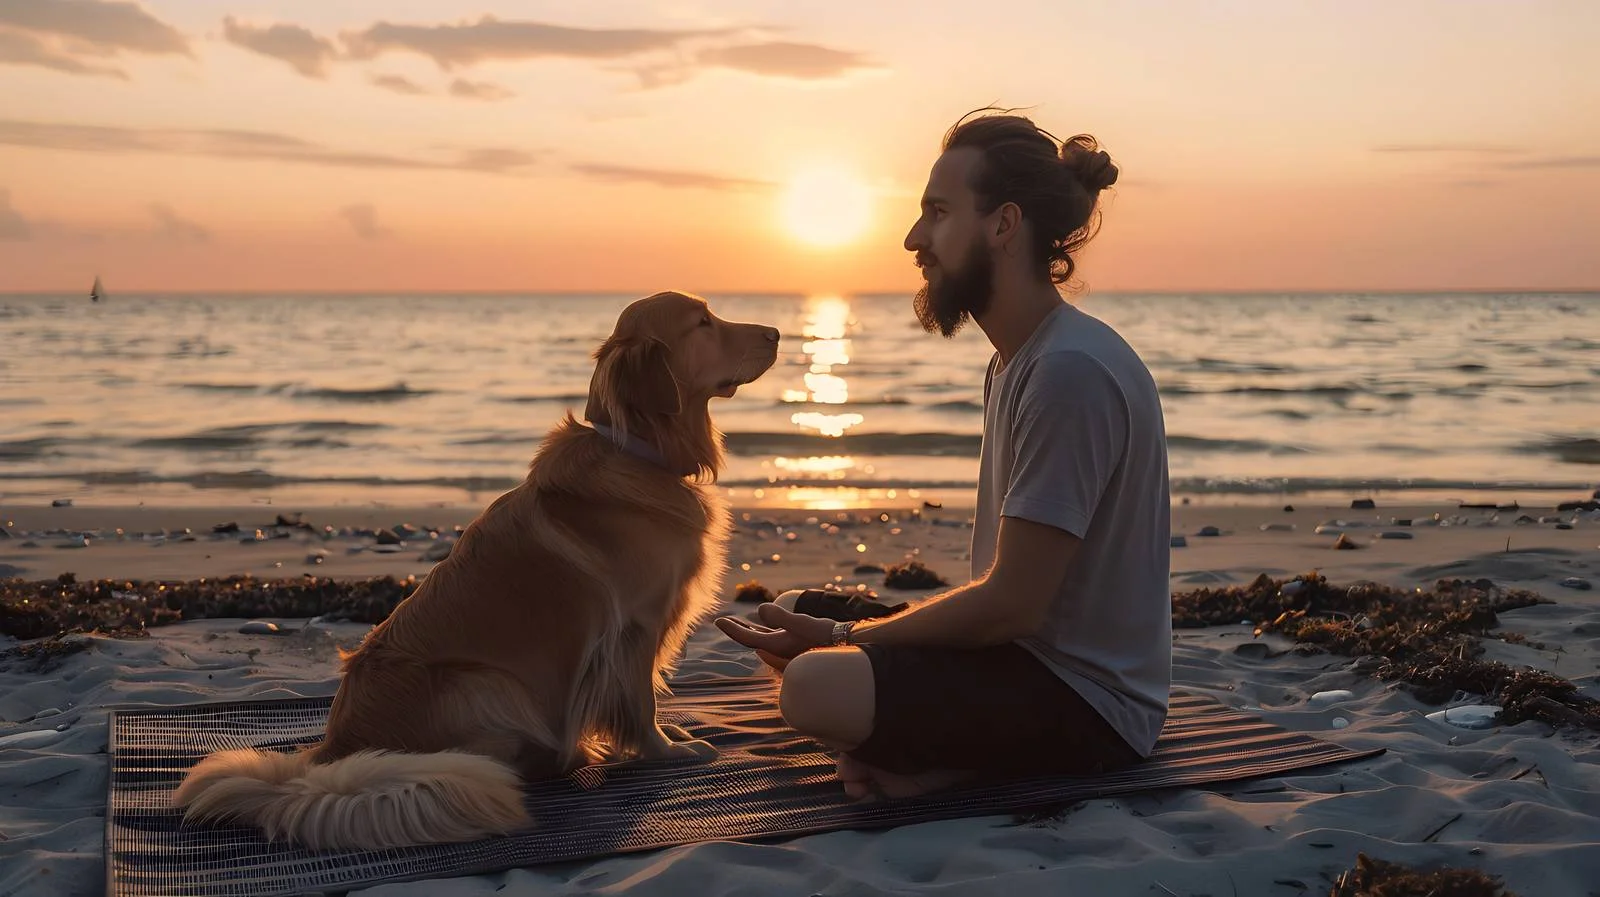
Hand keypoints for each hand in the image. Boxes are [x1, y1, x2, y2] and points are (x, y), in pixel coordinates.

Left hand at [714, 602, 837, 671]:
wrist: (848, 647)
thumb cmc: (826, 635)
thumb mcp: (802, 623)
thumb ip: (780, 617)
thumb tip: (760, 609)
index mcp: (776, 646)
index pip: (746, 638)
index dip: (731, 629)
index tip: (718, 621)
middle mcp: (779, 649)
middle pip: (751, 639)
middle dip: (737, 629)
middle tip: (723, 621)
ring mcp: (787, 647)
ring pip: (762, 638)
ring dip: (750, 629)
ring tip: (739, 621)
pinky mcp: (796, 643)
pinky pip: (774, 636)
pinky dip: (764, 629)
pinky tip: (765, 623)